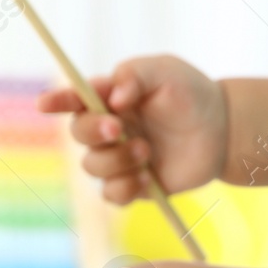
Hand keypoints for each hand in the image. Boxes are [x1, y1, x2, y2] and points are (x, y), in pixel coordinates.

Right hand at [39, 54, 227, 204]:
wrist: (222, 131)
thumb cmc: (190, 94)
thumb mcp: (165, 72)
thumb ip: (135, 76)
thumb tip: (114, 99)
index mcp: (109, 98)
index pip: (74, 99)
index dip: (56, 101)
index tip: (44, 105)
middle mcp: (108, 129)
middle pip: (78, 135)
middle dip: (94, 132)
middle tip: (120, 128)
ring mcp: (119, 158)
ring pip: (93, 167)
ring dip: (116, 160)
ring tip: (147, 151)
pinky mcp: (134, 185)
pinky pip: (111, 195)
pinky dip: (124, 188)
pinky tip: (147, 178)